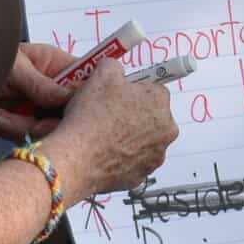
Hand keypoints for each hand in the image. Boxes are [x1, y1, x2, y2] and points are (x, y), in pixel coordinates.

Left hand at [0, 42, 83, 140]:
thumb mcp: (14, 64)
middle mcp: (50, 91)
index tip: (77, 107)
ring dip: (28, 126)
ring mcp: (36, 110)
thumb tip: (68, 97)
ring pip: (50, 129)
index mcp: (55, 67)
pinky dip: (12, 130)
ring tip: (5, 115)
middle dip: (55, 120)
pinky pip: (27, 137)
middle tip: (37, 121)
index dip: (87, 96)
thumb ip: (39, 82)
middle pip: (71, 112)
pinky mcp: (20, 127)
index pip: (84, 81)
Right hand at [49, 61, 177, 197]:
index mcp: (161, 103)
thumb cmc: (92, 116)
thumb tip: (114, 69)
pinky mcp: (140, 177)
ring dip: (127, 137)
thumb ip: (114, 66)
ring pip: (141, 141)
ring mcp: (154, 157)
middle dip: (132, 115)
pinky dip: (120, 157)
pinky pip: (131, 162)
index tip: (116, 95)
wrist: (77, 157)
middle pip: (150, 117)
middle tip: (107, 115)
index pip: (152, 90)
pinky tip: (101, 152)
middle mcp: (166, 131)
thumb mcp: (102, 73)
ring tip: (101, 135)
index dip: (131, 92)